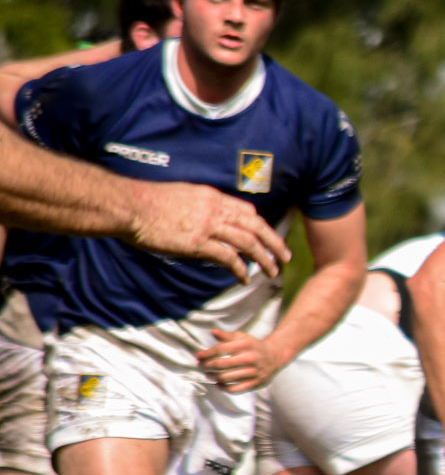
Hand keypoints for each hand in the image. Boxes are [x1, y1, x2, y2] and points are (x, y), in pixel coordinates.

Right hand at [126, 182, 288, 282]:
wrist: (129, 206)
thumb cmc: (147, 202)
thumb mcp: (181, 196)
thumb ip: (199, 206)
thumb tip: (205, 218)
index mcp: (211, 197)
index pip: (247, 210)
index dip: (261, 225)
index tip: (268, 237)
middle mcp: (215, 209)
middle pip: (256, 226)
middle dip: (274, 243)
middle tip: (285, 257)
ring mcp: (208, 226)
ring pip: (249, 243)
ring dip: (264, 259)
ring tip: (272, 272)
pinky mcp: (198, 243)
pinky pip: (229, 258)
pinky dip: (241, 269)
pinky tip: (245, 278)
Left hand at [196, 329, 283, 392]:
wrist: (275, 356)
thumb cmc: (254, 346)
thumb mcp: (242, 337)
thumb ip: (227, 336)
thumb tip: (213, 332)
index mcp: (245, 345)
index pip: (221, 349)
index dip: (207, 353)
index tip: (198, 356)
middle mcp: (250, 358)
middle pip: (221, 364)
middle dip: (207, 365)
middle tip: (201, 366)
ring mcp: (253, 372)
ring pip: (226, 377)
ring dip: (213, 376)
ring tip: (209, 374)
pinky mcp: (255, 382)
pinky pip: (236, 389)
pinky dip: (224, 388)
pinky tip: (218, 384)